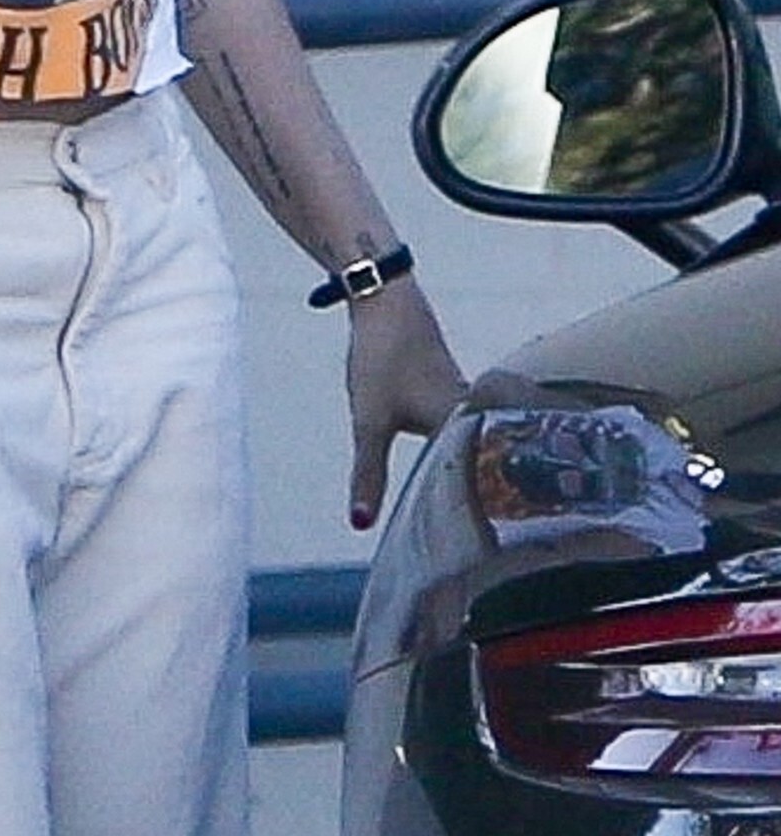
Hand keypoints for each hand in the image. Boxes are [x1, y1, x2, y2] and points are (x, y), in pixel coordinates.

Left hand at [345, 278, 466, 531]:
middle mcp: (473, 411)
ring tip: (475, 516)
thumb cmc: (380, 358)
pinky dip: (461, 449)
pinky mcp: (453, 388)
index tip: (486, 549)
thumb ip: (368, 475)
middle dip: (482, 498)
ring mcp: (465, 397)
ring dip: (471, 472)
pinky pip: (465, 429)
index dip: (484, 515)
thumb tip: (359, 523)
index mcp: (461, 423)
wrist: (383, 298)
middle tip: (487, 543)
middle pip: (484, 464)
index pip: (483, 480)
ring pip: (475, 444)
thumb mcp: (369, 422)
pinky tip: (455, 468)